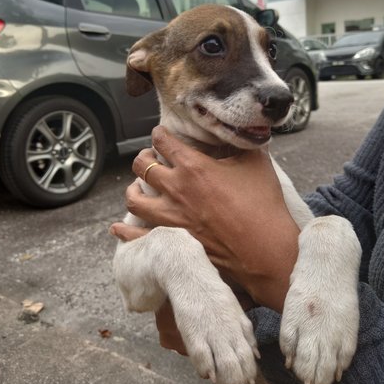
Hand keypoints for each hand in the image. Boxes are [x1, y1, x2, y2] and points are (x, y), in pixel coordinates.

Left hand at [111, 126, 299, 310]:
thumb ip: (241, 144)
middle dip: (143, 157)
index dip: (160, 134)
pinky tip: (118, 226)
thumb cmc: (263, 206)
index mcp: (193, 166)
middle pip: (142, 165)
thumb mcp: (256, 163)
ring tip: (138, 187)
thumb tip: (240, 132)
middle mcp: (175, 189)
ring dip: (133, 188)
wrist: (265, 250)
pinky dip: (124, 229)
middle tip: (151, 158)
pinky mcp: (171, 240)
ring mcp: (170, 217)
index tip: (161, 134)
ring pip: (133, 197)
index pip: (163, 141)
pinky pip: (136, 234)